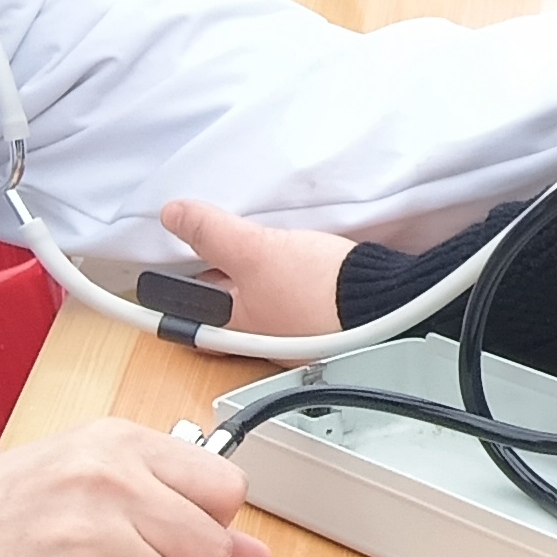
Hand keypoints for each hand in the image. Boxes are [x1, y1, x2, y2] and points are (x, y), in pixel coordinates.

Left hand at [164, 198, 357, 337]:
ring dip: (255, 276)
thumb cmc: (317, 292)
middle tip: (218, 240)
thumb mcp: (254, 252)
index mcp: (231, 331)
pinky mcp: (320, 321)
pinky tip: (295, 258)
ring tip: (259, 243)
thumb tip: (174, 215)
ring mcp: (290, 335)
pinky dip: (286, 279)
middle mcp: (257, 340)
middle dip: (218, 274)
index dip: (175, 283)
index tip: (173, 255)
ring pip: (258, 299)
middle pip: (223, 303)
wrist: (382, 303)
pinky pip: (289, 297)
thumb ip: (212, 233)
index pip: (185, 311)